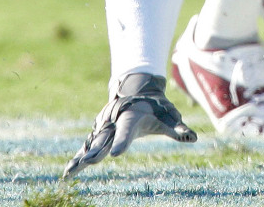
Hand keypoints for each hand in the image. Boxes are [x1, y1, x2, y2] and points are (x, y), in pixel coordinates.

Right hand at [63, 73, 195, 177]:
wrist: (136, 91)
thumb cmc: (156, 107)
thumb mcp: (169, 115)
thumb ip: (178, 128)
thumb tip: (194, 138)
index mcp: (131, 118)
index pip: (126, 131)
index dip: (122, 142)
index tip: (115, 154)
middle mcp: (114, 122)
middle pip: (105, 139)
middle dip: (96, 151)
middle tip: (88, 162)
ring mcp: (104, 128)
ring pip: (92, 144)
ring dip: (82, 157)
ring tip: (71, 171)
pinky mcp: (99, 133)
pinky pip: (87, 147)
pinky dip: (78, 158)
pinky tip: (69, 172)